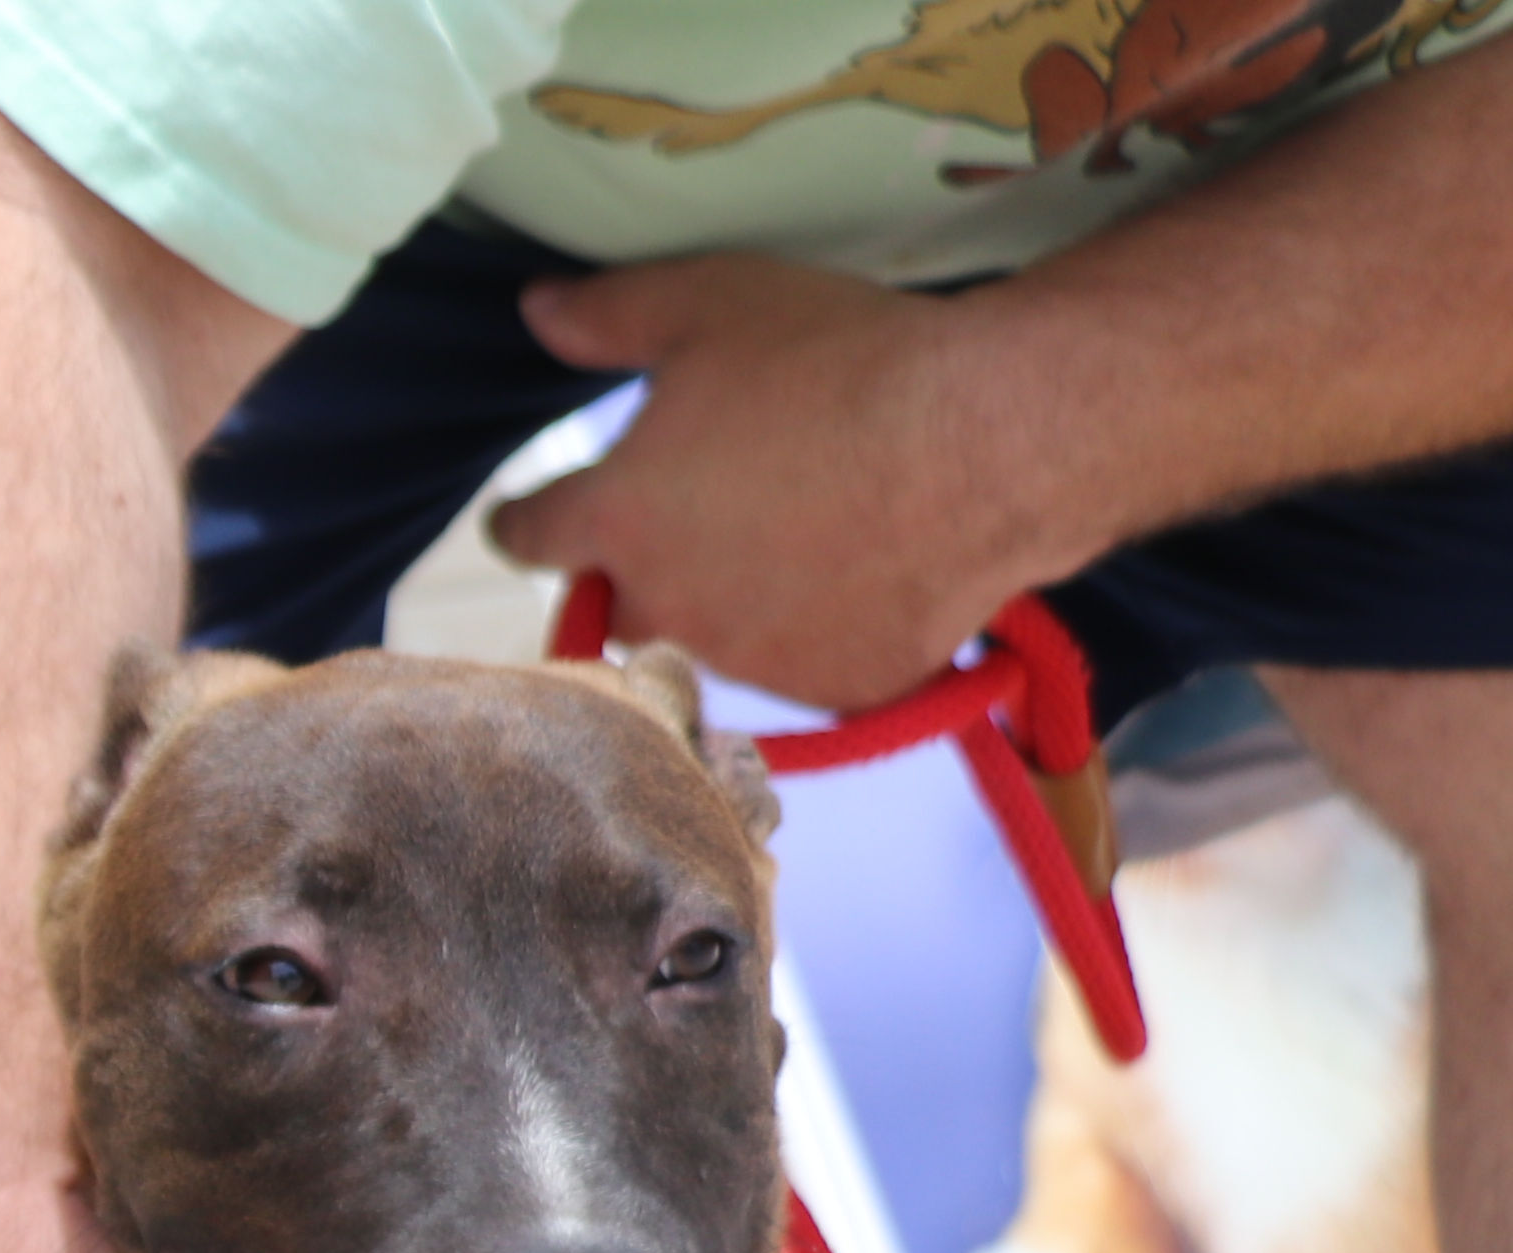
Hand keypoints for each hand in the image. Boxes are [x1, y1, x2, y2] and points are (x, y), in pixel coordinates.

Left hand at [485, 256, 1066, 710]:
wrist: (988, 442)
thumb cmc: (839, 361)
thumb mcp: (713, 303)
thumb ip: (610, 315)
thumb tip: (535, 311)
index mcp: (618, 523)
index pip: (529, 535)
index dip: (524, 519)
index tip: (526, 517)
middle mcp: (664, 609)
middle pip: (615, 601)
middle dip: (634, 568)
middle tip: (691, 516)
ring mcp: (747, 659)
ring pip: (708, 636)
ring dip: (727, 598)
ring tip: (799, 528)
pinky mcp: (828, 691)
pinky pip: (805, 661)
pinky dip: (820, 625)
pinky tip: (865, 567)